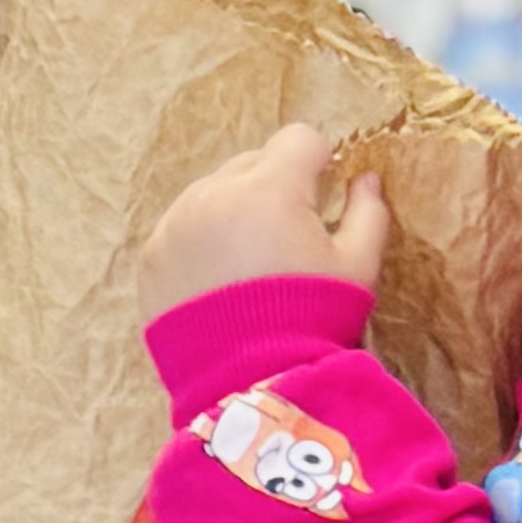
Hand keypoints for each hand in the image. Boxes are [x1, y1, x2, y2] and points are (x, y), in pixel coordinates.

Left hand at [142, 121, 390, 319]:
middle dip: (275, 187)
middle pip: (253, 163)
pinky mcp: (153, 256)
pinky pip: (182, 228)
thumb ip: (368, 212)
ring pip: (213, 193)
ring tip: (251, 265)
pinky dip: (201, 243)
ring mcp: (177, 224)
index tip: (323, 193)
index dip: (319, 163)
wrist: (247, 383)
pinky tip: (221, 282)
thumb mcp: (357, 267)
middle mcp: (215, 194)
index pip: (299, 140)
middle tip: (287, 238)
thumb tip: (365, 178)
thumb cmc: (312, 320)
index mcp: (270, 188)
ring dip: (235, 212)